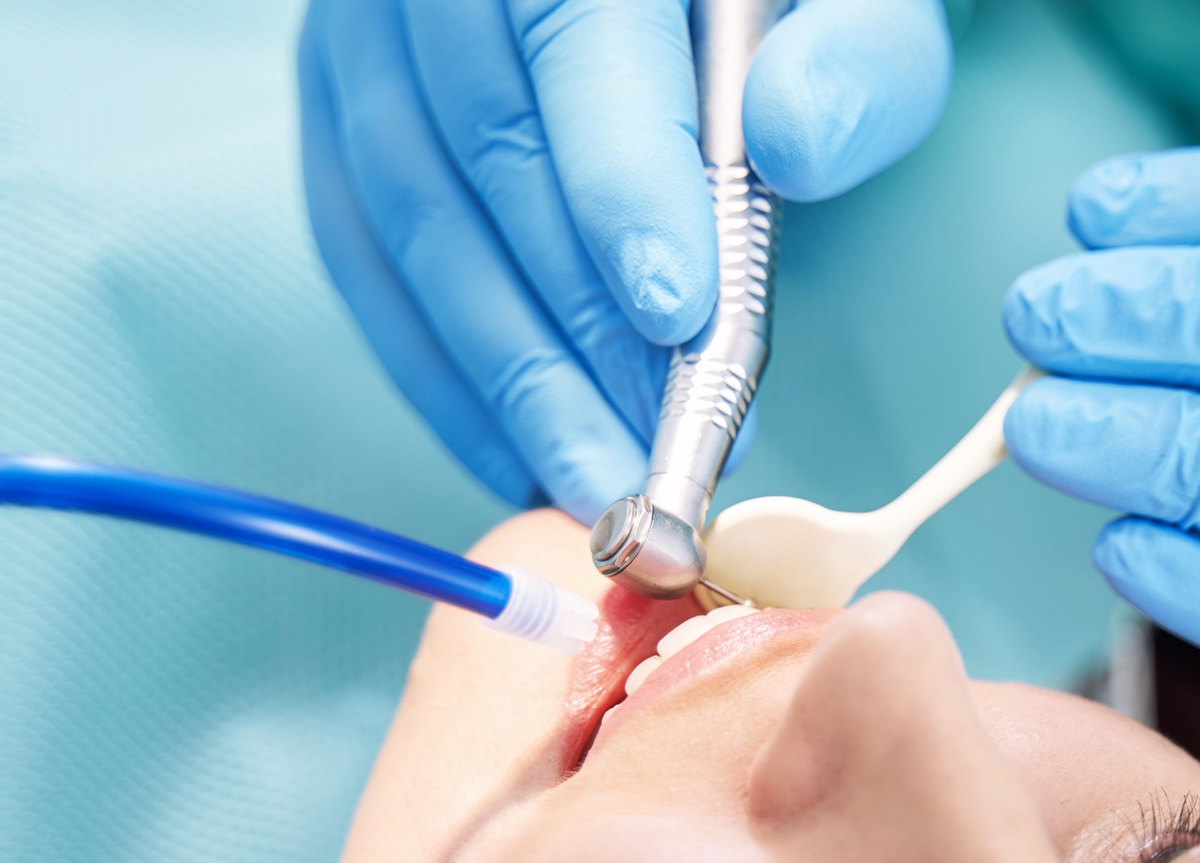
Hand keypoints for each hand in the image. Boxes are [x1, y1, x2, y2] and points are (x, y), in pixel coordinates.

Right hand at [299, 0, 951, 521]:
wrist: (697, 1)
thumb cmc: (784, 2)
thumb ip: (856, 53)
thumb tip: (795, 138)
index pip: (576, 31)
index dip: (620, 182)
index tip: (678, 318)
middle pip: (484, 144)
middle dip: (575, 320)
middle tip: (656, 450)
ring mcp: (365, 28)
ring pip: (411, 210)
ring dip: (509, 369)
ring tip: (603, 478)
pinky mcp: (342, 101)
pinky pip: (362, 244)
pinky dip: (439, 363)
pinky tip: (518, 450)